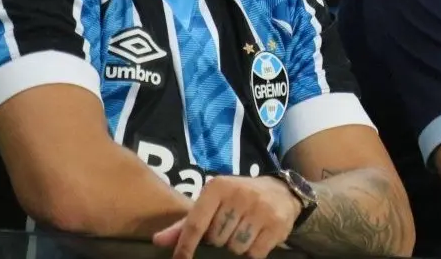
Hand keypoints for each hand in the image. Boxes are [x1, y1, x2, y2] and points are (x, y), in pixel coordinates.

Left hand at [152, 176, 301, 258]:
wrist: (283, 191)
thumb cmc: (239, 199)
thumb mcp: (213, 203)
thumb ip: (186, 223)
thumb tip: (158, 241)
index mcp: (218, 187)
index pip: (195, 224)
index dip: (186, 246)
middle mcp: (240, 194)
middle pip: (216, 239)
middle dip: (220, 240)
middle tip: (230, 228)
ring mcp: (260, 209)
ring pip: (235, 247)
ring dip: (237, 246)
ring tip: (244, 232)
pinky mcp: (277, 224)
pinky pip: (254, 253)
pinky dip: (253, 251)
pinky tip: (257, 237)